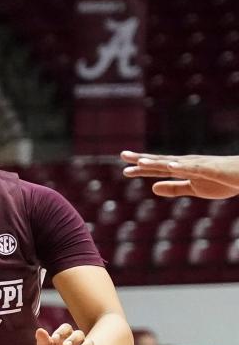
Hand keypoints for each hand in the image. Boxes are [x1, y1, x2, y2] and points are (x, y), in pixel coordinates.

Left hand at [120, 151, 238, 198]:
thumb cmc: (222, 180)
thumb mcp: (193, 189)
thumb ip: (174, 188)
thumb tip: (153, 188)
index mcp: (182, 170)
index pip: (157, 169)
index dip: (141, 168)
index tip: (124, 168)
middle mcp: (187, 164)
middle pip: (161, 162)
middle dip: (142, 159)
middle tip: (122, 155)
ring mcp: (198, 166)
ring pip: (174, 163)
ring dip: (157, 162)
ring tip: (140, 161)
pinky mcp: (210, 170)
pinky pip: (194, 169)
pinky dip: (181, 167)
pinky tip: (170, 166)